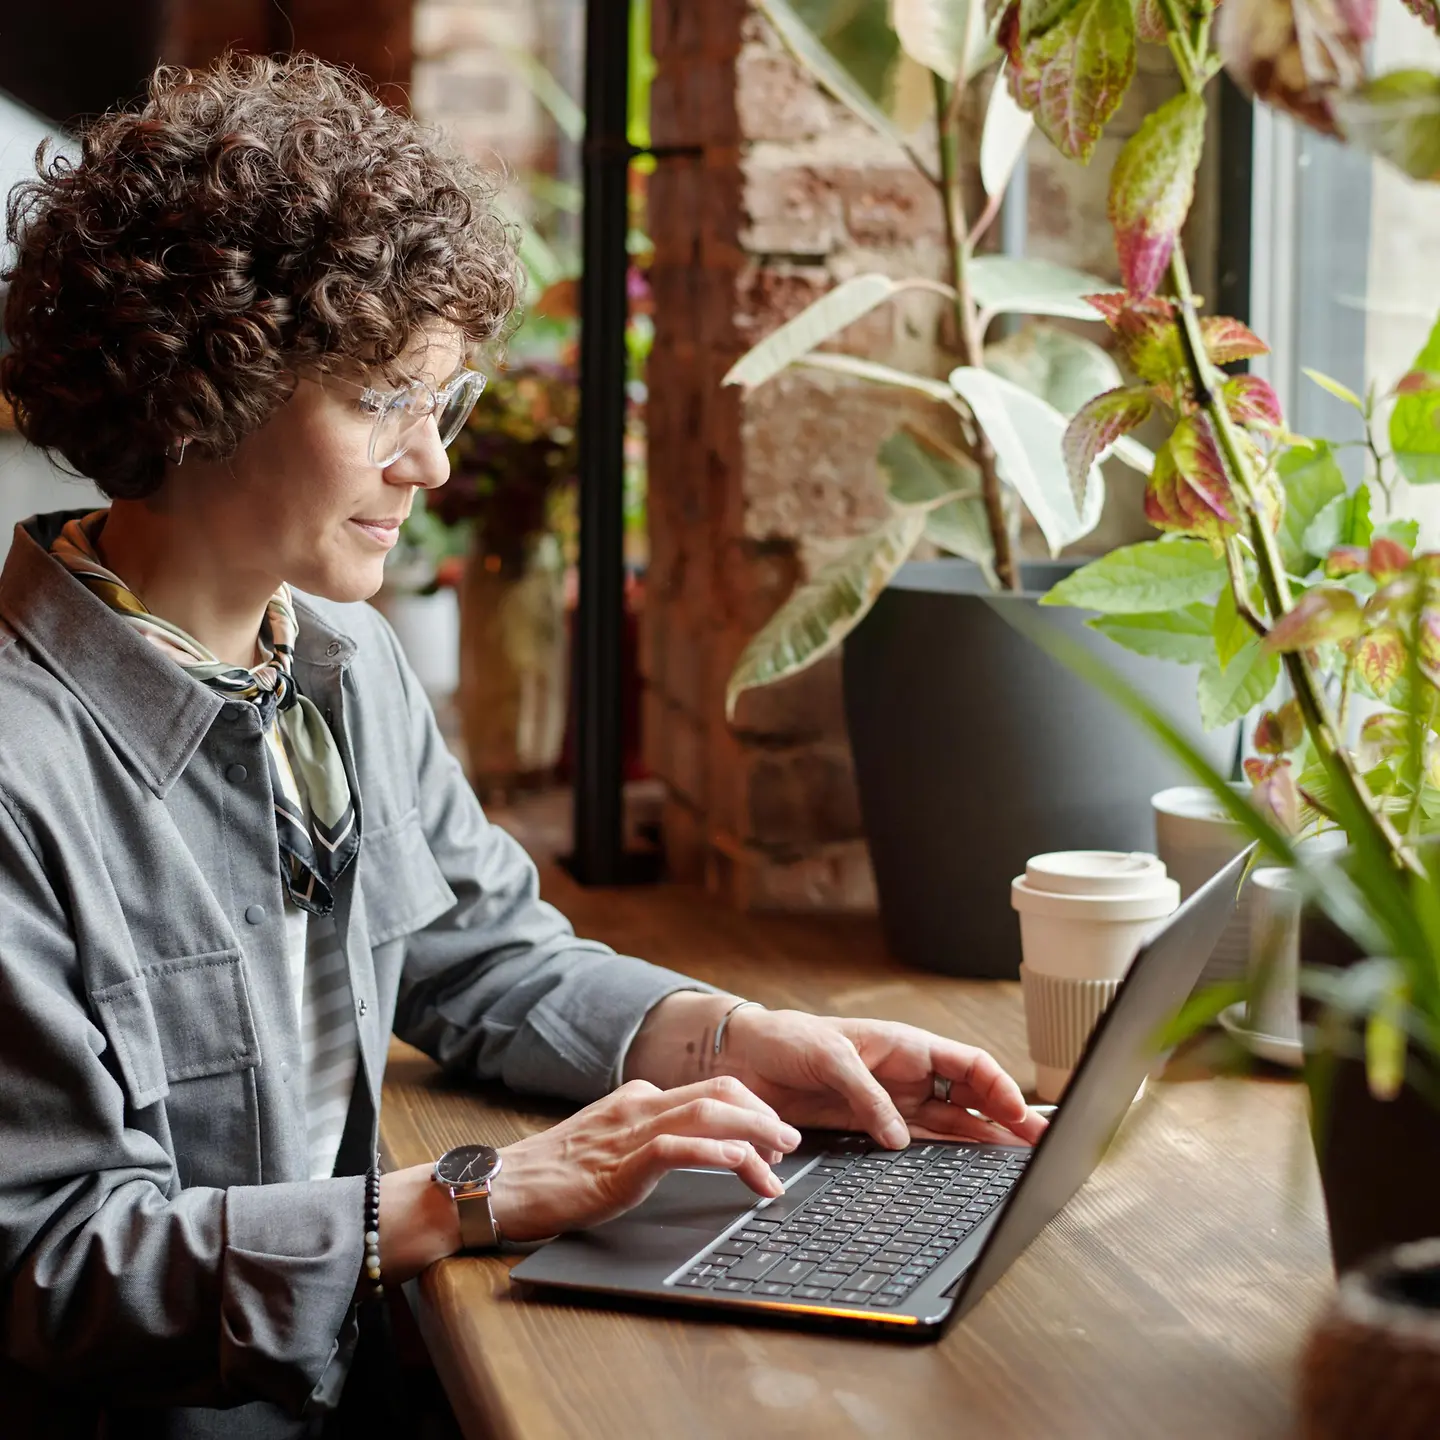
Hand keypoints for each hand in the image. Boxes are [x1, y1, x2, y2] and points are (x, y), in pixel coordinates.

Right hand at [489, 1075, 800, 1242]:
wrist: (503, 1187)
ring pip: (708, 1115)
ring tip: (781, 1159)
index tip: (772, 1138)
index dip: (751, 1110)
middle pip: (719, 1093)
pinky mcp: (621, 1164)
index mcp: (638, 1098)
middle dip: (764, 1115)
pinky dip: (717, 1153)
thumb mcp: (610, 1147)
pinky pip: (678, 1148)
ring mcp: (630, 1131)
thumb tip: (698, 1152)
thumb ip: (648, 1141)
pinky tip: (742, 1164)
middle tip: (792, 1143)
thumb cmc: (553, 1175)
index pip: (710, 1091)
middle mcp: (639, 1105)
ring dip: (755, 1133)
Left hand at [720, 1009, 1048, 1150]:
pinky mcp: (874, 1126)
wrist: (747, 1058)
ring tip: (1015, 1160)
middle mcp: (907, 1075)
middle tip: (1038, 1144)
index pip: (969, 1065)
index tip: (1021, 1115)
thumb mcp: (830, 1058)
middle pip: (971, 1096)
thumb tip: (899, 1137)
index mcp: (906, 1045)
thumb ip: (868, 1096)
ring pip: (953, 1122)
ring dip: (984, 1139)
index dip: (1000, 1089)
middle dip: (1007, 1118)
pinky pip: (921, 1140)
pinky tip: (969, 1165)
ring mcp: (894, 1102)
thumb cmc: (789, 1039)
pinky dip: (948, 1152)